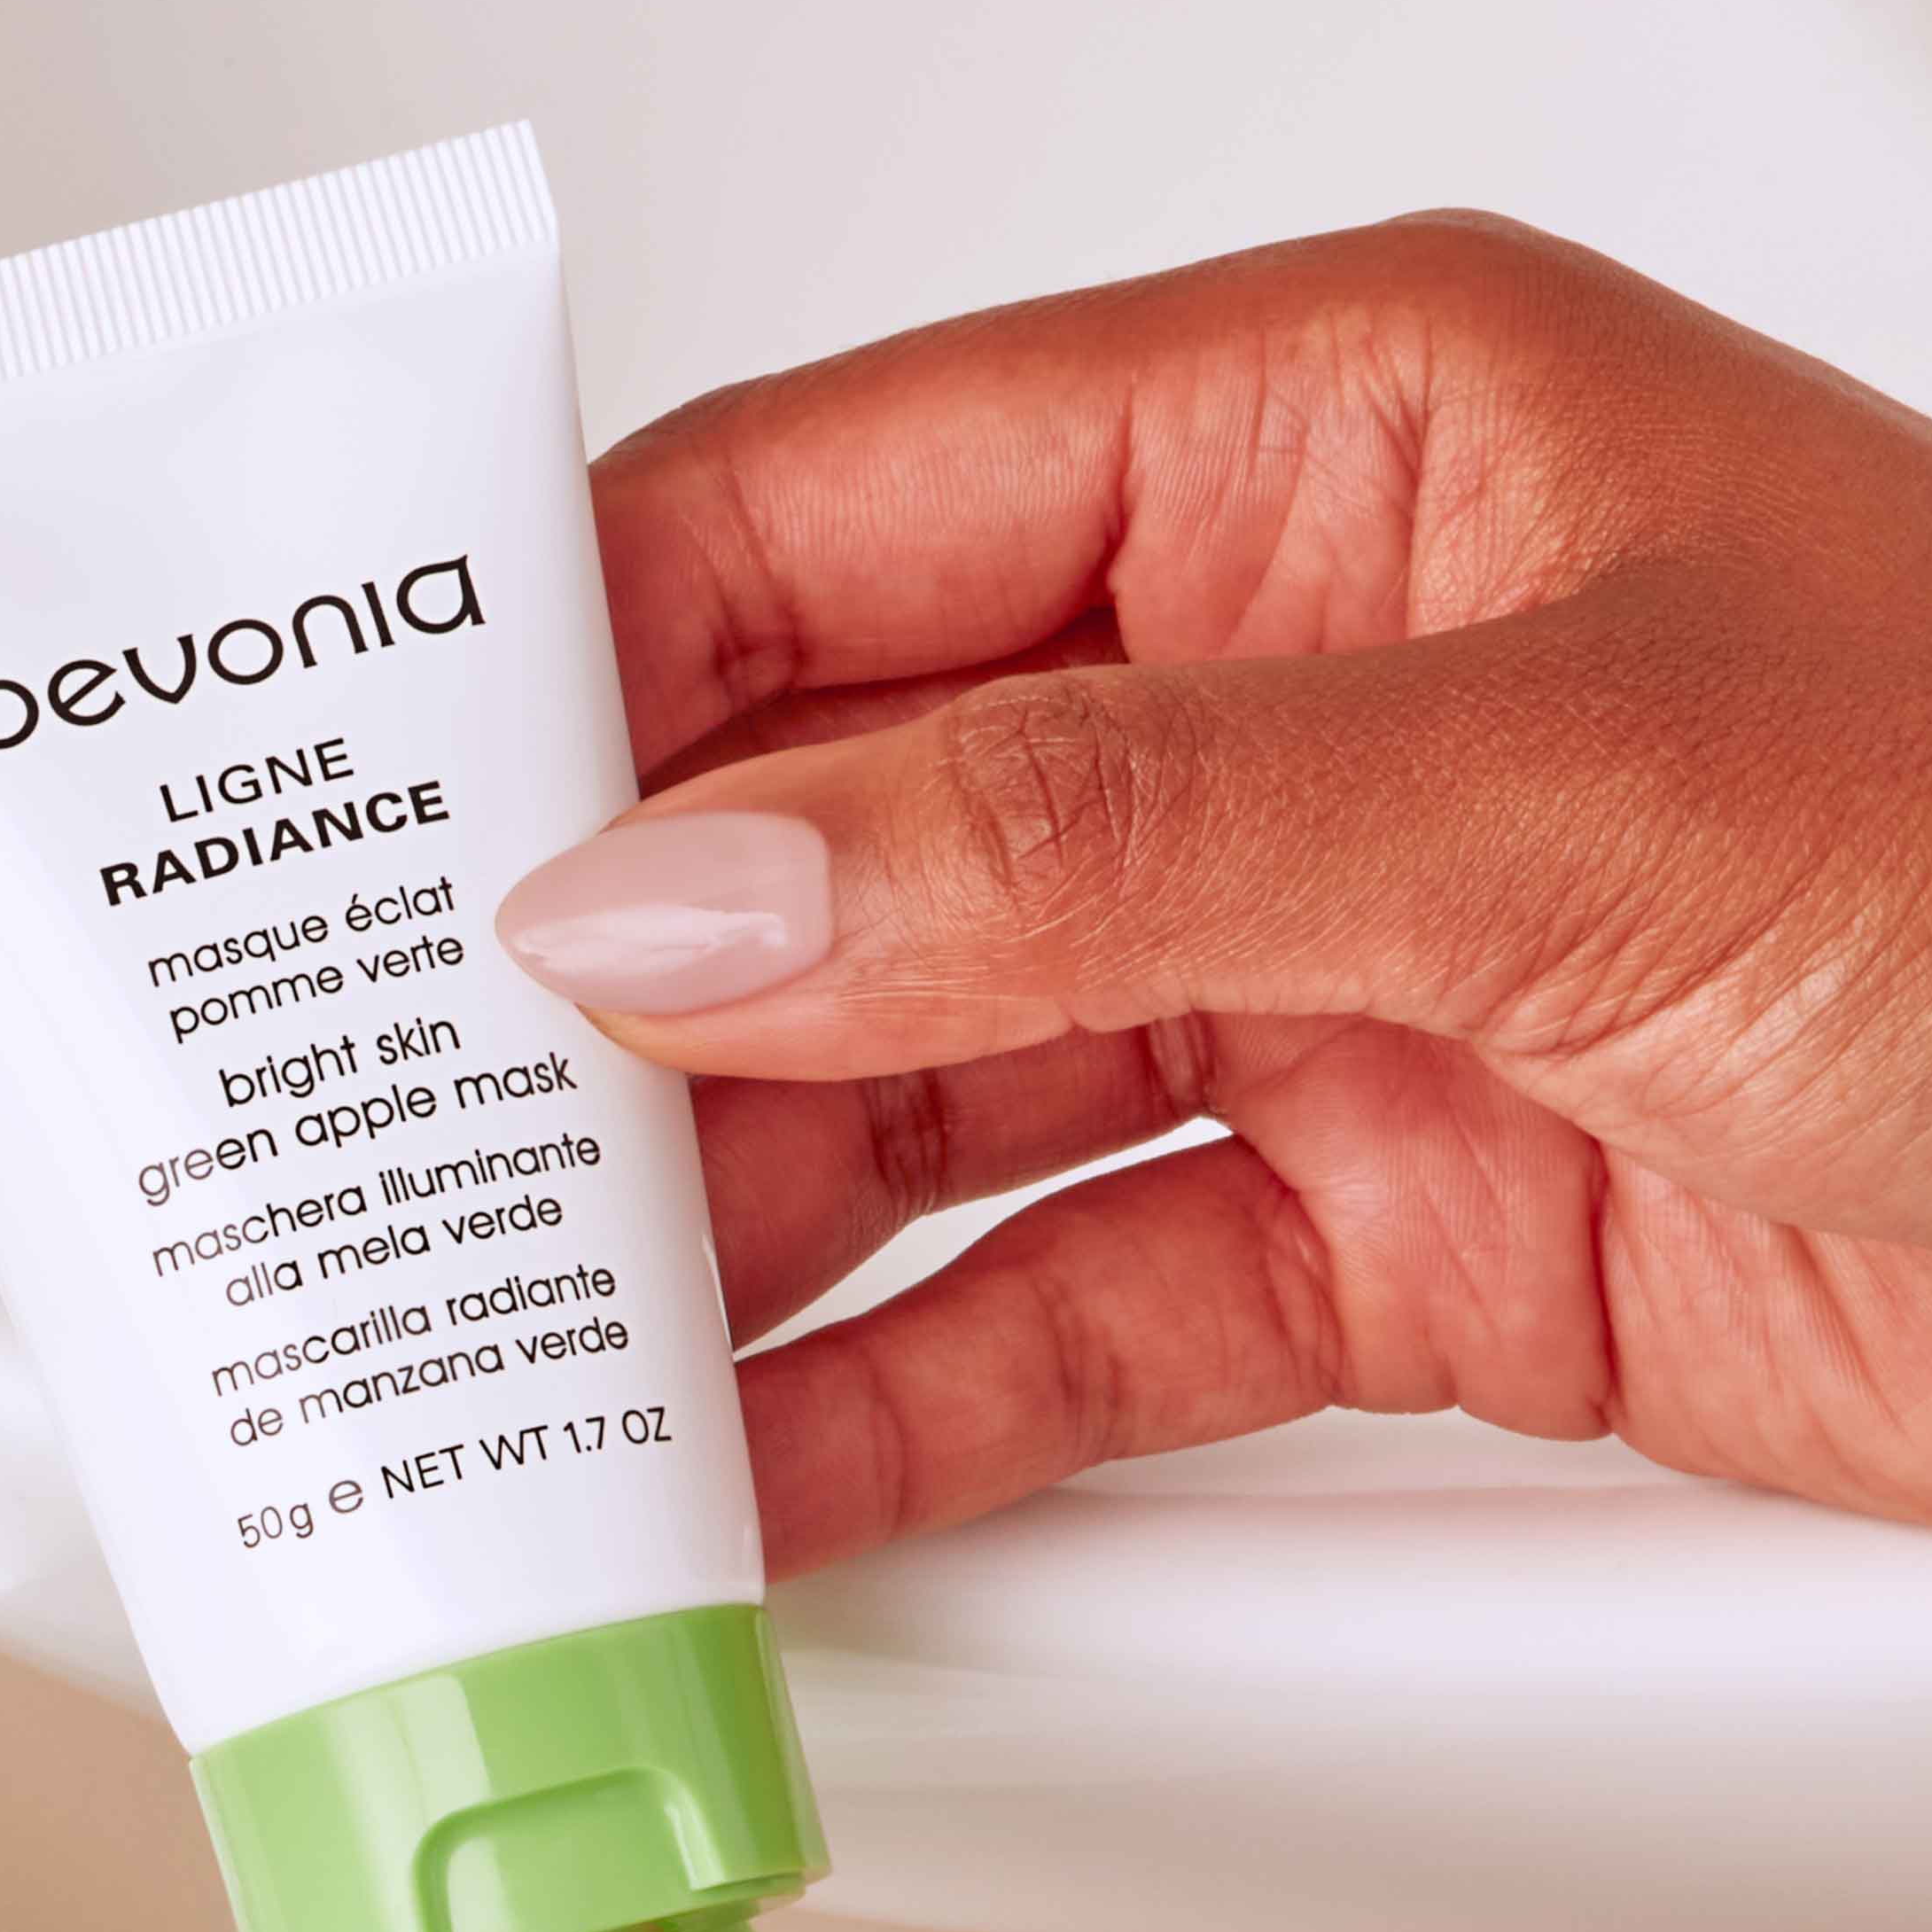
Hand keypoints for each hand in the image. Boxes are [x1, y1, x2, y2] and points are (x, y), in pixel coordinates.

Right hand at [489, 218, 1931, 1567]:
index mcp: (1312, 450)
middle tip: (383, 1140)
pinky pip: (1041, 1311)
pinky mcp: (1359, 1223)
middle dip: (592, 999)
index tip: (363, 837)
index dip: (565, 673)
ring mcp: (1303, 974)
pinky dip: (883, 1412)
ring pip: (895, 1100)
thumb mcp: (1568, 781)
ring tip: (512, 1345)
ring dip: (704, 1234)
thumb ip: (1087, 842)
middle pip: (815, 840)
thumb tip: (689, 887)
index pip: (821, 523)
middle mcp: (1271, 702)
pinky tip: (737, 1481)